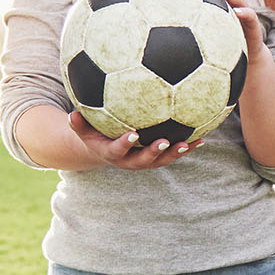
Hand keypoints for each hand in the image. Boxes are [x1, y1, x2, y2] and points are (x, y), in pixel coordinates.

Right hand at [69, 109, 196, 169]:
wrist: (105, 149)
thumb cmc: (94, 134)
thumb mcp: (83, 130)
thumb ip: (78, 124)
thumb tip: (72, 114)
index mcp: (113, 153)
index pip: (118, 150)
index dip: (126, 145)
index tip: (133, 135)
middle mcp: (131, 160)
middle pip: (145, 160)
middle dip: (155, 152)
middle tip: (166, 141)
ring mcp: (146, 160)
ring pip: (163, 159)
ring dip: (177, 152)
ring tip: (190, 143)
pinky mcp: (158, 157)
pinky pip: (173, 152)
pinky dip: (187, 146)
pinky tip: (202, 137)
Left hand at [192, 0, 267, 59]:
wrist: (248, 58)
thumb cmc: (224, 45)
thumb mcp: (206, 37)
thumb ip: (191, 30)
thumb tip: (164, 32)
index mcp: (221, 5)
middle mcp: (233, 5)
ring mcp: (244, 13)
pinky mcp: (254, 25)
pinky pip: (250, 16)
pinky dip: (244, 12)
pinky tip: (236, 12)